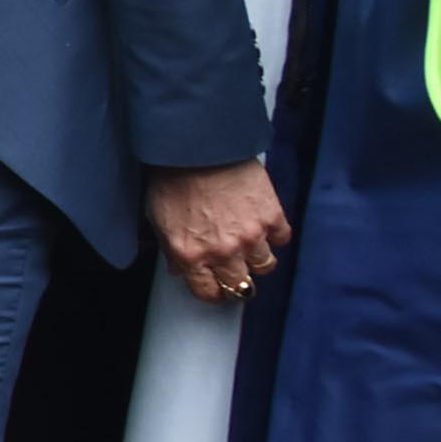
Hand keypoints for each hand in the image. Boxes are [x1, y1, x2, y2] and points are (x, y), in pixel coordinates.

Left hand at [148, 160, 290, 303]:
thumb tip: (179, 270)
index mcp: (191, 256)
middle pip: (241, 287)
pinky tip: (263, 224)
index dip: (214, 292)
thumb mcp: (158, 219)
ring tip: (249, 244)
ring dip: (257, 258)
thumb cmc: (172, 179)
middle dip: (237, 280)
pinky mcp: (272, 217)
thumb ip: (171, 250)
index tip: (217, 288)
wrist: (198, 149)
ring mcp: (251, 236)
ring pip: (265, 266)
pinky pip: (281, 239)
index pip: (209, 293)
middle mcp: (223, 252)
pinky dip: (274, 234)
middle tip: (235, 270)